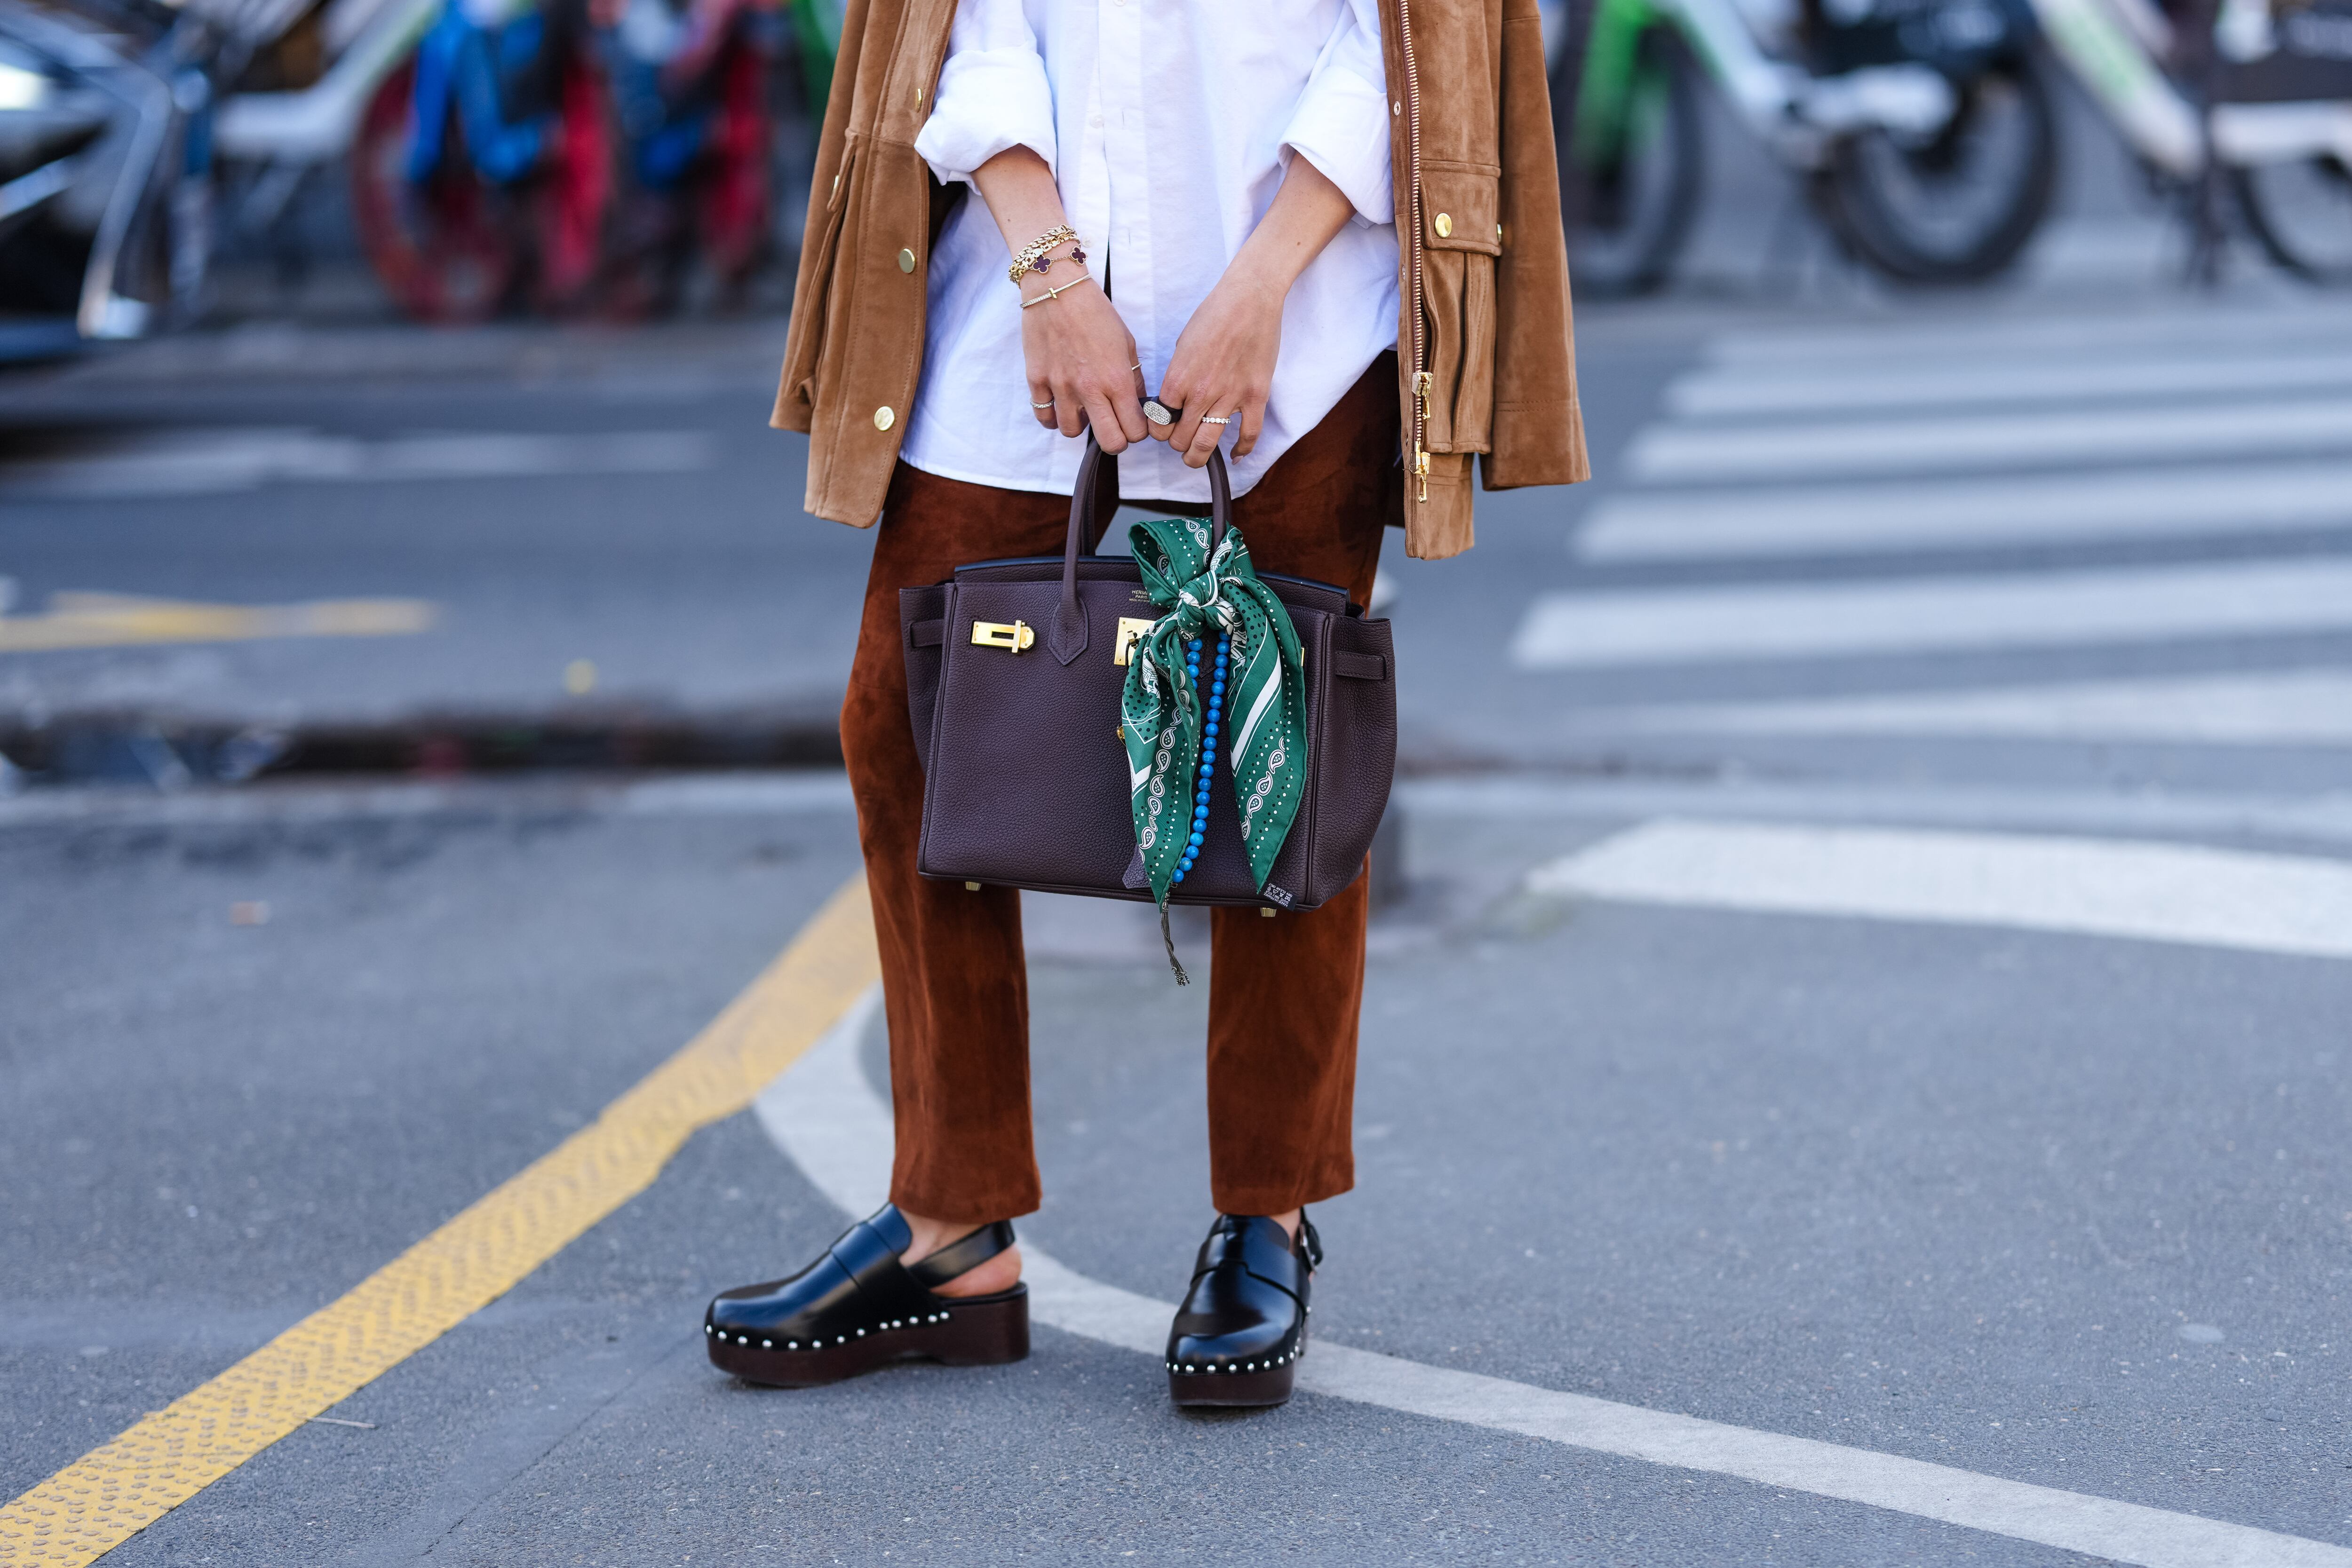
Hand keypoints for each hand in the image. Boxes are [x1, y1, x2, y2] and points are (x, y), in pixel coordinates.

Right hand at [1021, 271, 1147, 452]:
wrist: (1057, 290)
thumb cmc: (1095, 312)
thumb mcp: (1127, 343)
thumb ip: (1133, 378)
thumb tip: (1137, 404)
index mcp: (1116, 379)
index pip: (1135, 431)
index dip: (1138, 431)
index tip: (1134, 422)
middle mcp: (1089, 389)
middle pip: (1110, 442)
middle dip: (1116, 439)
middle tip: (1113, 425)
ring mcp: (1060, 387)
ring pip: (1072, 432)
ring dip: (1081, 425)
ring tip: (1084, 408)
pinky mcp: (1037, 381)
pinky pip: (1044, 416)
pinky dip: (1053, 417)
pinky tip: (1061, 405)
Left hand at [1153, 153, 1354, 467]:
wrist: (1249, 298)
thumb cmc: (1213, 315)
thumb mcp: (1182, 345)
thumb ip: (1177, 376)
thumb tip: (1174, 401)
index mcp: (1177, 379)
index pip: (1159, 422)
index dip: (1158, 430)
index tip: (1163, 427)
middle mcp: (1200, 393)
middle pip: (1180, 438)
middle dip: (1176, 444)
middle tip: (1179, 440)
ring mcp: (1229, 397)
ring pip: (1207, 444)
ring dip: (1197, 457)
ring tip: (1195, 458)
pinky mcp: (1256, 396)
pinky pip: (1249, 434)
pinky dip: (1242, 450)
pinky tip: (1235, 455)